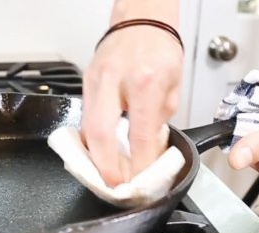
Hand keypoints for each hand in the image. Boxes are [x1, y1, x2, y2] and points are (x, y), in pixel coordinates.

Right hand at [81, 1, 182, 186]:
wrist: (140, 21)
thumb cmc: (159, 48)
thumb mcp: (173, 86)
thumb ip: (160, 120)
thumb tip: (148, 149)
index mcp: (145, 82)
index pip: (139, 134)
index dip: (139, 163)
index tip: (139, 180)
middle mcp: (115, 81)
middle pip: (100, 134)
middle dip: (105, 166)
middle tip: (113, 185)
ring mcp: (95, 82)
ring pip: (87, 128)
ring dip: (94, 156)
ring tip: (105, 174)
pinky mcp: (85, 84)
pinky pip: (84, 118)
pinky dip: (90, 140)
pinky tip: (97, 152)